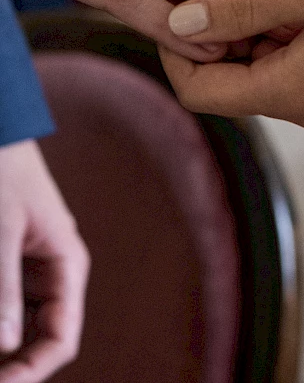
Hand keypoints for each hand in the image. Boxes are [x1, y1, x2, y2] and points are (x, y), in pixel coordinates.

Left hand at [0, 140, 88, 382]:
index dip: (30, 374)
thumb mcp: (1, 229)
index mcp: (67, 266)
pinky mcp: (7, 268)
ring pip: (13, 329)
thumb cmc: (3, 172)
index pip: (60, 340)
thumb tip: (5, 349)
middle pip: (36, 342)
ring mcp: (29, 273)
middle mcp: (53, 275)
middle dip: (8, 365)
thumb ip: (2, 289)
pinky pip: (3, 308)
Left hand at [161, 0, 303, 136]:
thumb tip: (177, 23)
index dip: (173, 49)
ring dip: (262, 33)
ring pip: (276, 74)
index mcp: (300, 91)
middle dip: (221, 35)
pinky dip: (296, 40)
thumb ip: (243, 7)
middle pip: (239, 83)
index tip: (172, 0)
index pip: (203, 93)